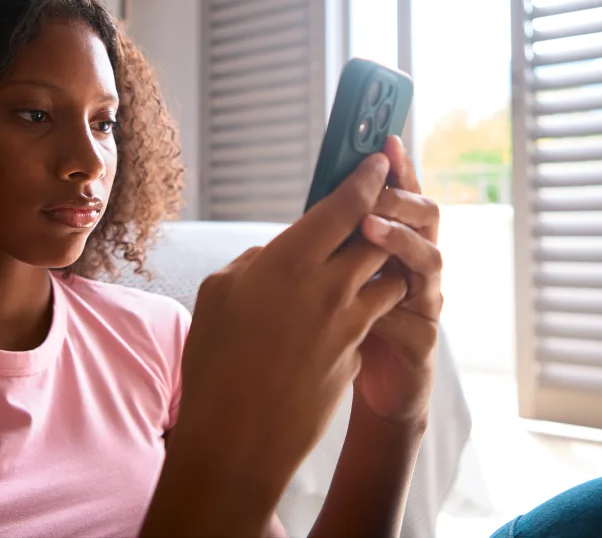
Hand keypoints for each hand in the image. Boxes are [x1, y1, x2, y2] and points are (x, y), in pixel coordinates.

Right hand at [145, 155, 406, 536]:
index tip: (377, 163)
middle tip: (374, 213)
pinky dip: (365, 312)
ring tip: (358, 270)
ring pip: (387, 279)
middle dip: (380, 222)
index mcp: (290, 262)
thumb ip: (254, 263)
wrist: (237, 439)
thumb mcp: (218, 295)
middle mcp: (329, 288)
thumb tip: (277, 254)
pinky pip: (371, 321)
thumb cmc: (214, 363)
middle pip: (377, 238)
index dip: (366, 179)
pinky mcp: (357, 357)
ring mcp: (350, 326)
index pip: (345, 205)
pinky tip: (336, 323)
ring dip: (379, 269)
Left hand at [354, 136, 442, 425]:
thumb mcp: (338, 275)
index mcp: (397, 243)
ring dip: (399, 239)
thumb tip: (314, 204)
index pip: (402, 195)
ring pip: (428, 259)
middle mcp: (418, 265)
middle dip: (400, 195)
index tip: (386, 138)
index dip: (399, 167)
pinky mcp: (422, 340)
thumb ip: (336, 242)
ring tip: (368, 226)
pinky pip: (414, 316)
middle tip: (373, 182)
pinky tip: (366, 301)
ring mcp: (425, 301)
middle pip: (425, 216)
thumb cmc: (350, 325)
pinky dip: (391, 306)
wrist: (371, 389)